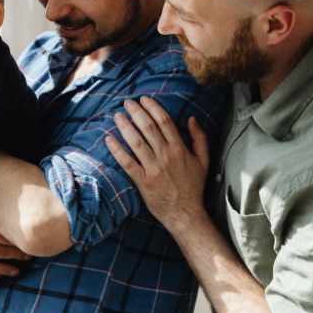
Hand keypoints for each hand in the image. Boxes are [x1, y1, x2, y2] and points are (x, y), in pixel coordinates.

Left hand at [105, 96, 209, 229]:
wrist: (185, 213)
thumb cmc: (193, 187)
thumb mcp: (203, 161)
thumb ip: (199, 138)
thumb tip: (191, 118)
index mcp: (180, 149)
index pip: (164, 121)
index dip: (153, 107)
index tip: (143, 99)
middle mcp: (166, 156)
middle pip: (148, 128)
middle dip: (136, 112)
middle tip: (126, 103)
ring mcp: (153, 169)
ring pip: (136, 142)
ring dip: (125, 126)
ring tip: (117, 116)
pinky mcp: (143, 181)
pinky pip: (127, 162)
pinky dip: (117, 150)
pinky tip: (108, 139)